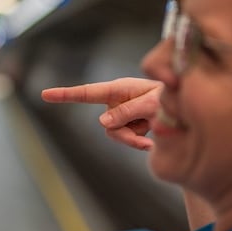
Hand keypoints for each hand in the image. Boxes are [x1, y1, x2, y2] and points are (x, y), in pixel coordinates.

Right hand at [41, 78, 162, 149]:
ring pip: (116, 135)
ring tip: (154, 129)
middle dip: (125, 134)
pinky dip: (140, 141)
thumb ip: (127, 112)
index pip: (87, 93)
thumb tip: (101, 122)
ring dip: (135, 138)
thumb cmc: (171, 99)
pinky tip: (153, 139)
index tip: (45, 95)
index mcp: (119, 89)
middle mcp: (117, 101)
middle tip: (147, 136)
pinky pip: (127, 139)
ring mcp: (123, 113)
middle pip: (107, 125)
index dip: (65, 95)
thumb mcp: (152, 104)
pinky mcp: (130, 124)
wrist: (186, 109)